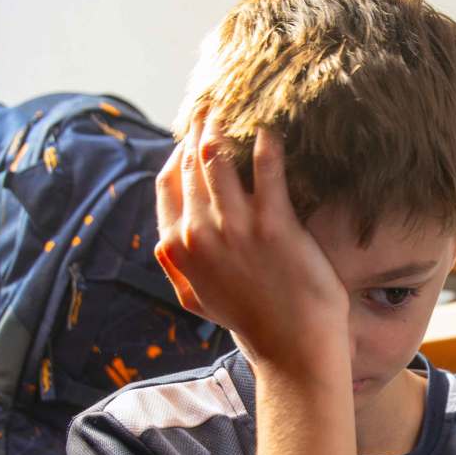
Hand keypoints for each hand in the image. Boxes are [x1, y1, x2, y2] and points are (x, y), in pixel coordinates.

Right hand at [154, 109, 349, 376]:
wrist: (292, 350)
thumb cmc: (252, 324)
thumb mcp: (198, 301)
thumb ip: (177, 269)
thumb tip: (163, 241)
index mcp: (179, 248)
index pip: (167, 184)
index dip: (177, 153)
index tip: (190, 134)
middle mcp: (200, 234)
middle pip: (191, 163)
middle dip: (198, 127)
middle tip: (212, 104)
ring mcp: (236, 228)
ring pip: (219, 158)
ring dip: (223, 127)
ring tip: (236, 107)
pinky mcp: (275, 226)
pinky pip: (266, 170)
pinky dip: (265, 143)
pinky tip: (269, 127)